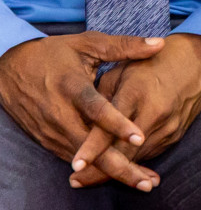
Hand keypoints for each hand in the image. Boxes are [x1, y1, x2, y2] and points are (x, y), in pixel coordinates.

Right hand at [0, 32, 164, 191]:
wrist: (9, 70)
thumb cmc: (54, 53)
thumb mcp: (87, 44)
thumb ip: (124, 46)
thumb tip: (160, 44)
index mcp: (72, 86)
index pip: (96, 109)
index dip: (117, 124)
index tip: (140, 137)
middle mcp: (60, 114)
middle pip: (90, 146)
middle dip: (119, 165)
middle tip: (147, 181)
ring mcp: (52, 130)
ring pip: (84, 158)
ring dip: (111, 172)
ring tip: (142, 182)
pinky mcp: (48, 140)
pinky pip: (75, 157)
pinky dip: (96, 170)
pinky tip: (120, 175)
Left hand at [68, 34, 200, 187]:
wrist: (200, 61)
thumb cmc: (155, 62)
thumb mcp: (123, 70)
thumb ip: (101, 97)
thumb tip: (80, 122)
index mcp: (137, 92)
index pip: (111, 127)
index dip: (92, 148)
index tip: (76, 165)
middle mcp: (154, 112)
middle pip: (124, 151)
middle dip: (99, 171)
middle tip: (75, 181)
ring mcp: (168, 126)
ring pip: (137, 157)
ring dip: (114, 170)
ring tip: (88, 179)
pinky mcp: (175, 134)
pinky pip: (149, 153)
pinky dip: (132, 161)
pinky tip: (116, 167)